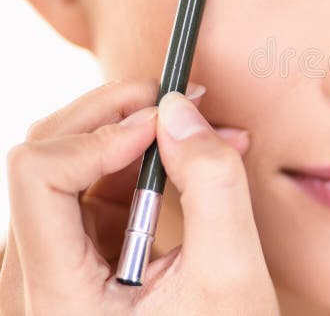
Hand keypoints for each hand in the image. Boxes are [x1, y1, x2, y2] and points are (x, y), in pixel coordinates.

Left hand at [0, 79, 277, 314]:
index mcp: (56, 299)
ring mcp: (48, 269)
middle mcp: (32, 284)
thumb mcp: (232, 274)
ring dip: (130, 134)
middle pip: (45, 159)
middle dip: (117, 116)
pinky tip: (183, 158)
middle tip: (181, 99)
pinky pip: (88, 189)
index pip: (38, 177)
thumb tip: (178, 110)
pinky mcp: (73, 258)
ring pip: (65, 166)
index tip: (165, 122)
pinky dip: (136, 162)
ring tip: (197, 129)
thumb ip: (212, 186)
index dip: (100, 134)